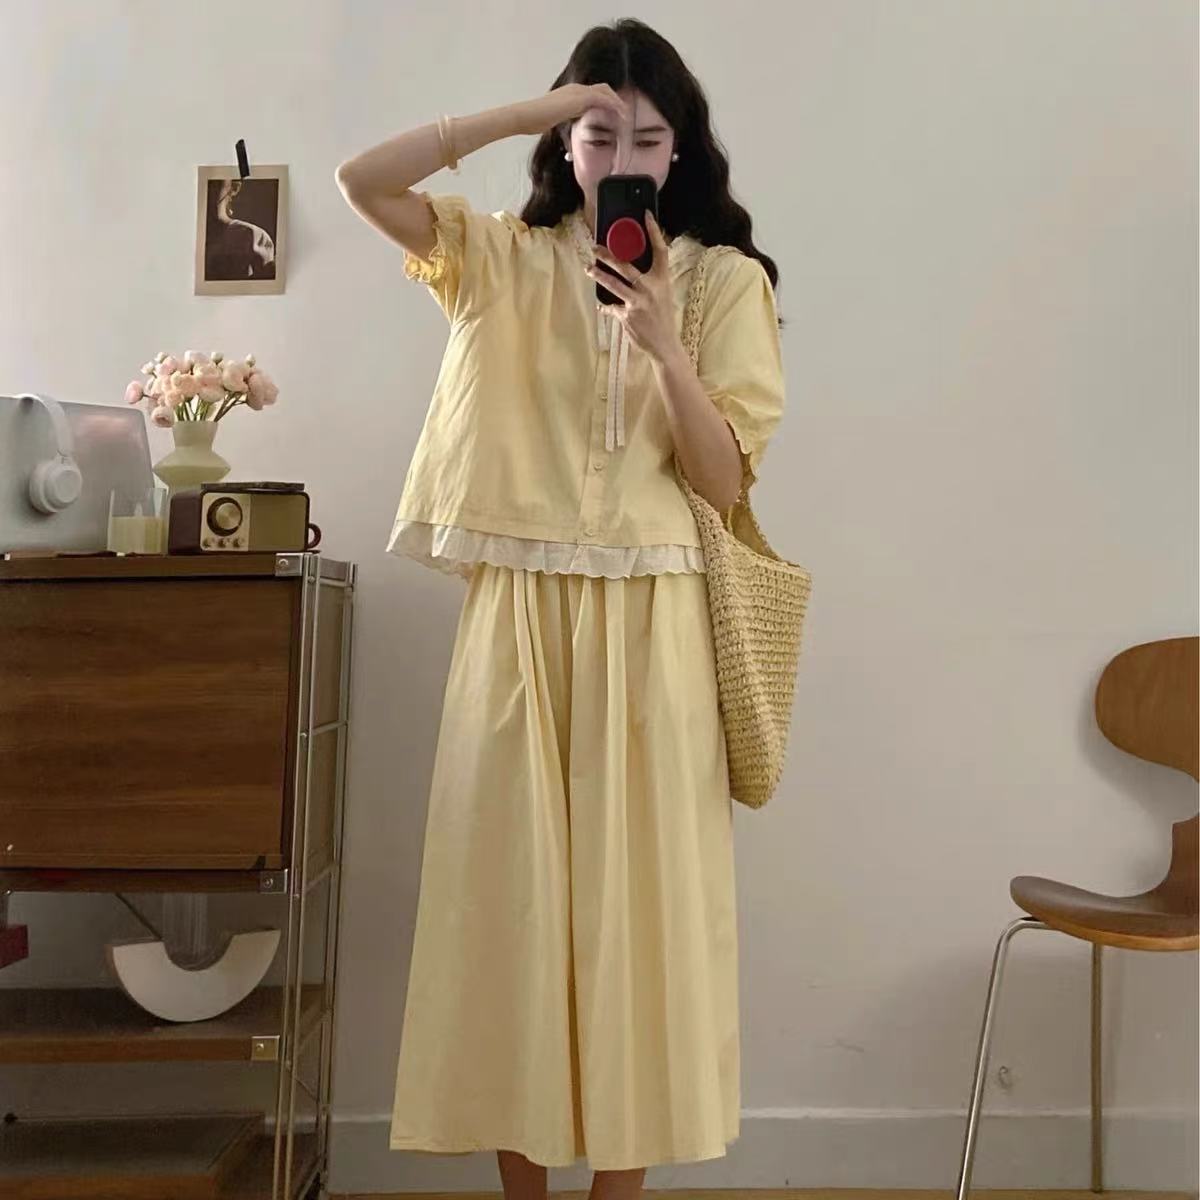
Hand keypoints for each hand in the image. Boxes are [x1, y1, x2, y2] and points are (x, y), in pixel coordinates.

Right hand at [514, 84, 630, 135]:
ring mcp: (577, 92)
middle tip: (624, 111)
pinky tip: (621, 114)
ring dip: (617, 102)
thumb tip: (568, 130)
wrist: (527, 115)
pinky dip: (614, 105)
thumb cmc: (534, 120)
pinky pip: (603, 98)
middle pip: (602, 89)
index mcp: (570, 93)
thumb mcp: (553, 120)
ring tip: (626, 114)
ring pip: (605, 91)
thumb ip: (564, 120)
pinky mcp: (579, 98)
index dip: (605, 101)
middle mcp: (575, 89)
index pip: (593, 93)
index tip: (614, 112)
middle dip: (614, 99)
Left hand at [587, 212, 683, 366]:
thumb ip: (651, 281)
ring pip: (613, 284)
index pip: (660, 250)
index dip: (654, 231)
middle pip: (626, 266)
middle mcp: (650, 288)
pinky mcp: (627, 316)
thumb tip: (634, 269)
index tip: (646, 215)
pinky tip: (602, 306)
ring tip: (588, 269)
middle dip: (608, 256)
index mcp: (662, 280)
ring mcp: (637, 302)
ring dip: (599, 275)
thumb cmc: (663, 318)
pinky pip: (612, 307)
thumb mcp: (663, 294)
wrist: (665, 345)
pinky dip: (606, 307)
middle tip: (595, 247)